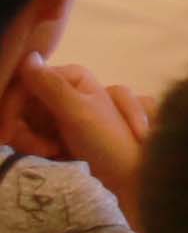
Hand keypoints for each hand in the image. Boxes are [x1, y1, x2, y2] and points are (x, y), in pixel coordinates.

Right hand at [0, 57, 149, 201]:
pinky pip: (29, 134)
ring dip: (30, 141)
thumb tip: (29, 56)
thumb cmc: (110, 142)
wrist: (130, 176)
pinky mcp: (55, 130)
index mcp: (72, 76)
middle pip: (19, 104)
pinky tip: (53, 155)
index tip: (6, 135)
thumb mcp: (79, 113)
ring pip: (20, 121)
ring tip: (54, 153)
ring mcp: (58, 109)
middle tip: (43, 150)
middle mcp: (63, 88)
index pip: (23, 84)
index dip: (10, 108)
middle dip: (23, 130)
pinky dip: (35, 147)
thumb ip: (52, 87)